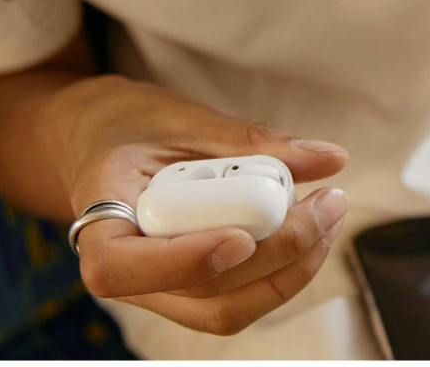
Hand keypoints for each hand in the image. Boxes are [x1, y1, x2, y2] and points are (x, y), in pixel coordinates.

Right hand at [51, 75, 349, 334]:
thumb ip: (253, 142)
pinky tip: (313, 231)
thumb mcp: (185, 119)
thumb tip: (329, 158)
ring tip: (328, 213)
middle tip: (326, 203)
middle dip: (277, 252)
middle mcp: (123, 271)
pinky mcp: (190, 294)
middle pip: (201, 290)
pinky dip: (285, 273)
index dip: (185, 260)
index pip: (121, 266)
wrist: (103, 143)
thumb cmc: (134, 125)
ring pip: (228, 309)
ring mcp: (158, 291)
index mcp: (100, 218)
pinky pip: (241, 301)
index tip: (243, 236)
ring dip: (292, 270)